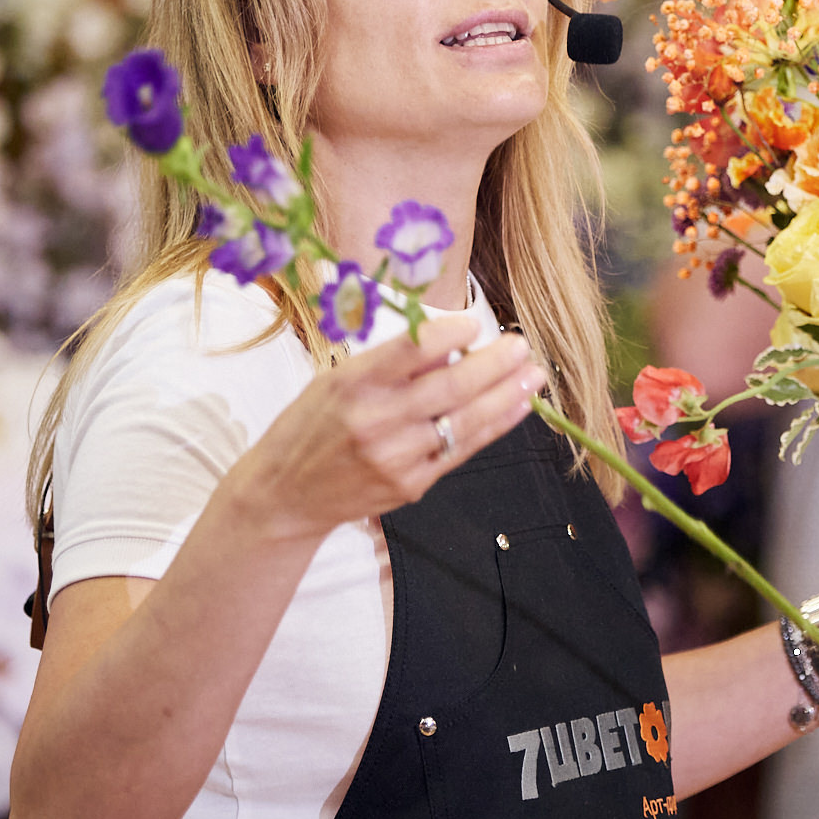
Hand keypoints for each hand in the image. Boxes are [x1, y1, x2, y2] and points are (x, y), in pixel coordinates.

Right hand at [228, 316, 546, 543]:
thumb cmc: (310, 427)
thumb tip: (451, 344)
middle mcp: (375, 421)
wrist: (285, 495)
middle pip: (449, 387)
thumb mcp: (335, 381)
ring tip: (533, 375)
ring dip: (505, 395)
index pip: (410, 351)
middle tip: (521, 344)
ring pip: (464, 421)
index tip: (474, 323)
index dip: (449, 335)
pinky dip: (494, 427)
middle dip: (493, 364)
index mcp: (352, 384)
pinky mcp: (411, 485)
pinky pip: (462, 451)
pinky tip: (516, 407)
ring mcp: (396, 457)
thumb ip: (389, 365)